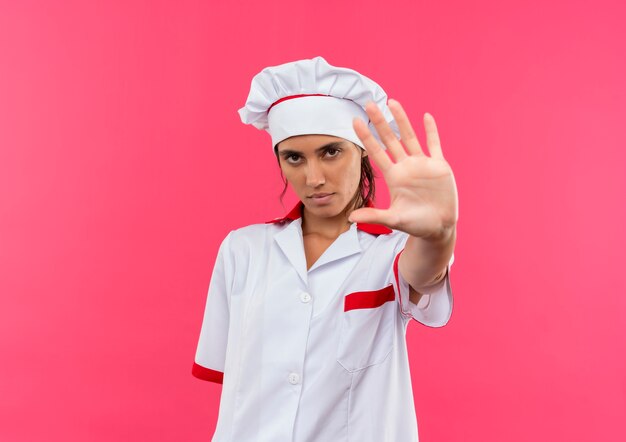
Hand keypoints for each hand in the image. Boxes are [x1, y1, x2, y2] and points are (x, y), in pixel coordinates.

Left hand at [349, 99, 457, 240]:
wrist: (439, 227)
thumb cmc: (416, 224)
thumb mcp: (394, 220)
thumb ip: (374, 216)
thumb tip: (350, 218)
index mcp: (393, 177)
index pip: (376, 152)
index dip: (366, 137)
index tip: (354, 122)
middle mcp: (406, 167)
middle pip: (390, 139)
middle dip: (379, 122)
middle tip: (369, 104)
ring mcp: (422, 165)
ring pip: (410, 137)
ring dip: (401, 120)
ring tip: (392, 102)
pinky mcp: (439, 166)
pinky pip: (434, 144)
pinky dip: (431, 131)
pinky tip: (426, 116)